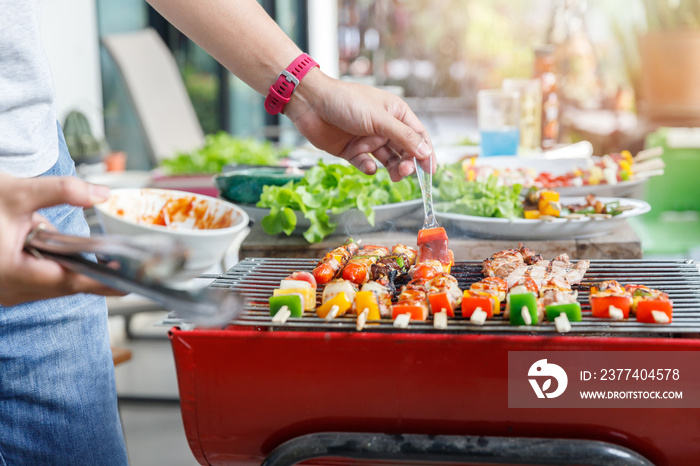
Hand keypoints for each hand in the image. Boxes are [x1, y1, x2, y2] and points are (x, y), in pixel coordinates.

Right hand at [0, 174, 122, 305]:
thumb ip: (62, 191)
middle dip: (88, 269)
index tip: (128, 281)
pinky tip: (42, 243)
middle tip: (117, 258)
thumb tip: (101, 193)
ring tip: (55, 238)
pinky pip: (37, 281)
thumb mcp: (17, 192)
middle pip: (64, 284)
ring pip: (51, 284)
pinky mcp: (4, 287)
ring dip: (65, 264)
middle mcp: (8, 290)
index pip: (70, 281)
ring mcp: (5, 292)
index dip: (102, 281)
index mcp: (12, 272)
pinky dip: (49, 265)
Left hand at [285, 69, 435, 181]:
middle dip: (408, 163)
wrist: (310, 103)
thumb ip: (404, 137)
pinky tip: (368, 167)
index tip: (431, 171)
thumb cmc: (345, 101)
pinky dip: (368, 168)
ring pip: (387, 160)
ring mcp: (367, 139)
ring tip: (394, 175)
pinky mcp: (352, 150)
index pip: (418, 135)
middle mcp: (384, 127)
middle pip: (404, 150)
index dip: (426, 153)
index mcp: (395, 113)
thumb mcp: (379, 119)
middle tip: (406, 172)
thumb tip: (425, 152)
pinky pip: (365, 164)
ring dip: (392, 168)